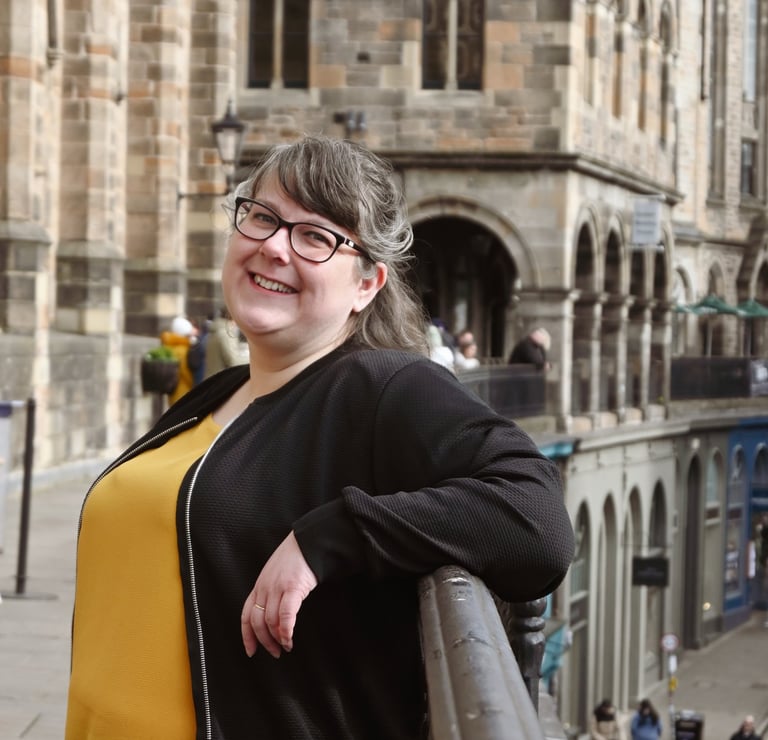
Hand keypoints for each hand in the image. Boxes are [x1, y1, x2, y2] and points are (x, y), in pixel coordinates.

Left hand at [240, 531, 317, 658]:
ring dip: (278, 639)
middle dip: (265, 641)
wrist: (308, 542)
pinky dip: (286, 630)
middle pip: (257, 622)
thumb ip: (271, 591)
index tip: (251, 651)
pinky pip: (285, 615)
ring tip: (287, 645)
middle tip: (275, 652)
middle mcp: (264, 588)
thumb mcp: (275, 574)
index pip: (246, 615)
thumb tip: (273, 614)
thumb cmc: (295, 557)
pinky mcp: (292, 588)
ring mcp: (277, 588)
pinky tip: (289, 638)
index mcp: (259, 585)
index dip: (247, 636)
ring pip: (271, 621)